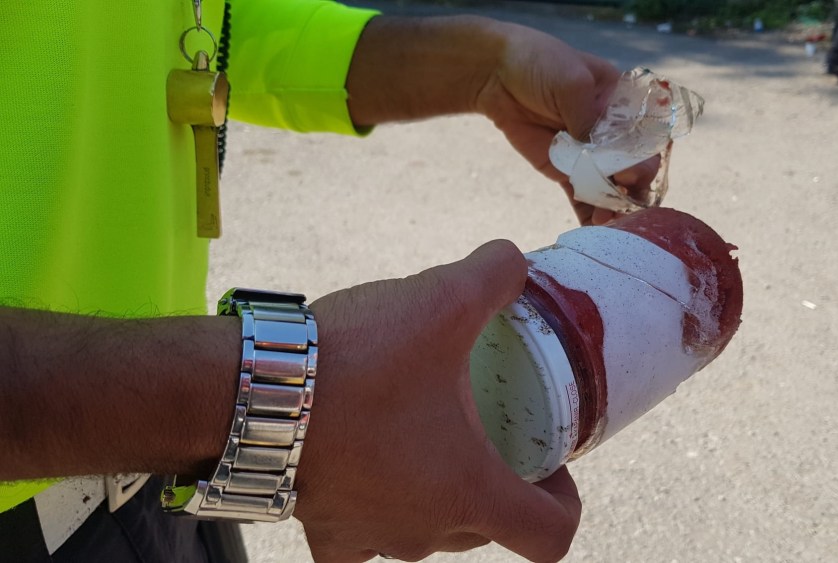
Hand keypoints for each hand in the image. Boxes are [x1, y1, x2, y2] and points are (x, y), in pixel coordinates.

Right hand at [294, 240, 581, 561]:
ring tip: (425, 436)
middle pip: (487, 527)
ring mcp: (372, 539)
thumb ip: (497, 274)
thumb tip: (515, 263)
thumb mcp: (443, 299)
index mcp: (469, 493)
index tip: (552, 463)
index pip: (549, 535)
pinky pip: (363, 541)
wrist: (251, 389)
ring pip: (428, 532)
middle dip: (498, 483)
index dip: (565, 502)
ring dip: (438, 495)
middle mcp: (424, 533)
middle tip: (487, 430)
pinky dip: (376, 513)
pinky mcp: (324, 531)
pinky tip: (371, 474)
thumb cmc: (356, 361)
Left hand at [473, 23, 658, 225]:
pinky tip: (593, 233)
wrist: (497, 75)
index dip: (646, 158)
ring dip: (614, 209)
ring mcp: (591, 156)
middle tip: (620, 203)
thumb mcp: (570, 82)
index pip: (648, 138)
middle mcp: (614, 135)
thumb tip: (603, 157)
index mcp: (625, 106)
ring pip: (612, 189)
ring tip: (606, 225)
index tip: (632, 173)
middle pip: (636, 169)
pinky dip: (589, 216)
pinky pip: (583, 199)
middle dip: (632, 190)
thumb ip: (589, 118)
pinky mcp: (567, 173)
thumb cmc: (540, 63)